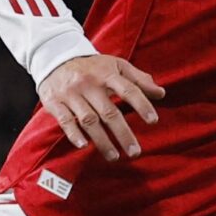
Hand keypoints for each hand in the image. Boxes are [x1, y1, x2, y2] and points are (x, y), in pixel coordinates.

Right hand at [40, 54, 164, 160]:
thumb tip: (161, 93)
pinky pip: (65, 121)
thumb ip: (139, 79)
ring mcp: (71, 93)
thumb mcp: (116, 66)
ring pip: (89, 120)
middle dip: (123, 134)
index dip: (141, 105)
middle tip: (135, 152)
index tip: (153, 121)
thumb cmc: (92, 66)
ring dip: (102, 141)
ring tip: (115, 157)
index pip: (128, 90)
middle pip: (109, 112)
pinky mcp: (54, 102)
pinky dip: (74, 134)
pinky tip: (84, 146)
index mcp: (106, 73)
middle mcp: (89, 83)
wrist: (55, 58)